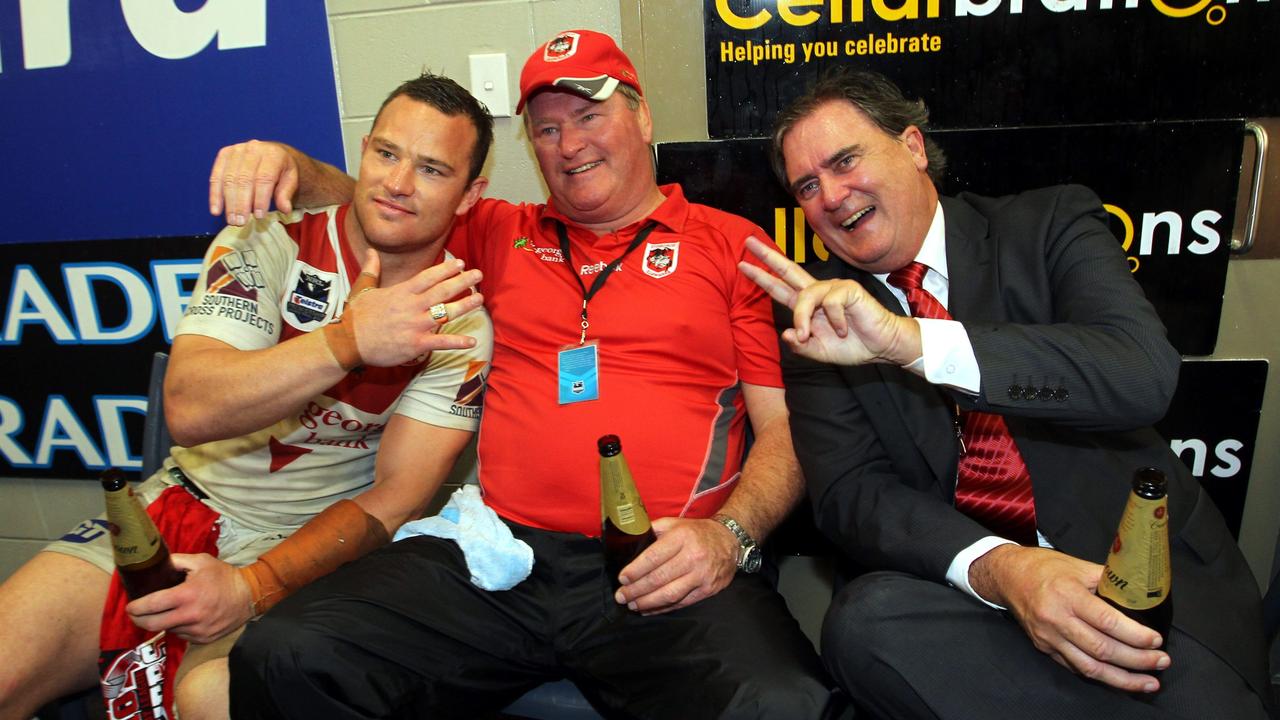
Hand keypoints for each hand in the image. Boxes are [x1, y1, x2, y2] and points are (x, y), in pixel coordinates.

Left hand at [125, 553, 253, 643]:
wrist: (250, 595)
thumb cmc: (224, 576)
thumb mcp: (200, 561)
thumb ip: (176, 561)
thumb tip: (156, 563)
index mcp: (187, 595)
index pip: (151, 605)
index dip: (135, 607)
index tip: (130, 606)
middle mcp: (190, 616)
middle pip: (152, 625)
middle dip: (138, 620)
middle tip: (135, 614)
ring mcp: (197, 630)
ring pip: (167, 630)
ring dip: (161, 622)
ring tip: (164, 612)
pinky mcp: (203, 639)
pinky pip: (182, 635)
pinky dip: (177, 627)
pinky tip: (182, 617)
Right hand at [209, 140, 299, 225]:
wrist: (273, 154)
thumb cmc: (282, 171)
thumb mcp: (291, 180)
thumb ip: (286, 194)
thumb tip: (285, 209)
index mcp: (273, 154)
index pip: (264, 178)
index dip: (260, 198)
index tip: (259, 216)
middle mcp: (253, 149)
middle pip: (244, 179)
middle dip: (241, 203)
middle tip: (241, 222)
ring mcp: (237, 150)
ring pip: (229, 179)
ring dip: (228, 202)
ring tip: (232, 220)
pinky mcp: (224, 154)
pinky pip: (216, 176)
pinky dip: (215, 195)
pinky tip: (216, 210)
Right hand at [345, 251, 485, 364]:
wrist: (347, 343)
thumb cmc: (355, 317)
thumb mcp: (362, 289)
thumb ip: (371, 270)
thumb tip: (370, 251)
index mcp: (401, 292)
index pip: (428, 277)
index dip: (446, 269)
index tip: (461, 263)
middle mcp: (411, 307)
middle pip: (442, 291)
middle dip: (462, 281)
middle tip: (478, 274)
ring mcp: (415, 326)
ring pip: (446, 313)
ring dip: (465, 306)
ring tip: (480, 298)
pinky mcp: (415, 345)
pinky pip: (441, 342)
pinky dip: (458, 342)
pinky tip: (472, 341)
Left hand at [613, 517, 737, 614]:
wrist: (730, 540)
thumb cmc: (697, 532)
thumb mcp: (675, 523)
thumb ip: (653, 530)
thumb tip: (629, 541)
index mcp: (681, 537)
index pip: (654, 557)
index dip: (635, 570)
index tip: (622, 579)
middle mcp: (693, 557)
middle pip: (659, 578)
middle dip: (636, 590)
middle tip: (621, 597)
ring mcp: (702, 575)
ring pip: (670, 594)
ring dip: (648, 602)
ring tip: (633, 605)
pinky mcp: (708, 589)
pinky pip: (682, 602)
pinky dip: (663, 608)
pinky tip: (650, 609)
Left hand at [738, 237, 920, 365]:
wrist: (882, 346)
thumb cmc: (853, 346)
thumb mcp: (820, 352)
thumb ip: (801, 346)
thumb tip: (786, 333)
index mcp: (807, 306)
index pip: (780, 288)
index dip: (762, 277)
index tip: (743, 265)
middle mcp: (817, 292)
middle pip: (789, 270)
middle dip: (768, 257)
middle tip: (748, 243)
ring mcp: (832, 288)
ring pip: (805, 296)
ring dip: (803, 318)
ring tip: (810, 335)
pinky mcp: (847, 289)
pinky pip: (830, 303)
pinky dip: (834, 321)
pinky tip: (844, 328)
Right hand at [970, 544, 1169, 692]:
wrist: (1007, 576)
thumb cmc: (1043, 567)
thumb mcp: (1078, 566)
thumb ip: (1108, 581)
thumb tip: (1140, 592)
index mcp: (1068, 594)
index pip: (1107, 621)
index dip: (1135, 635)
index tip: (1156, 640)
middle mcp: (1057, 619)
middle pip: (1102, 649)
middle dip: (1137, 660)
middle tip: (1161, 661)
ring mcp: (1049, 637)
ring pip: (1090, 667)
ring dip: (1123, 679)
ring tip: (1148, 682)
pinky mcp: (1045, 648)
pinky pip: (1076, 668)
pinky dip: (1101, 676)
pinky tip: (1120, 679)